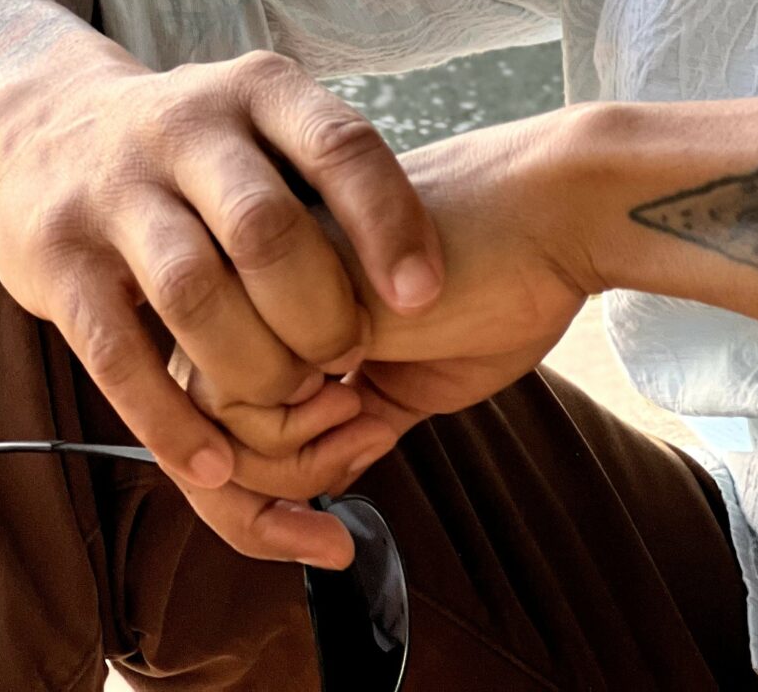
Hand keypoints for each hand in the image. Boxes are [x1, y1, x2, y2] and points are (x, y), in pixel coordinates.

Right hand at [0, 39, 444, 563]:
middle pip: (267, 229)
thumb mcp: (266, 123)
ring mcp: (113, 191)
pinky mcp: (57, 261)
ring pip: (193, 293)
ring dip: (253, 364)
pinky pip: (116, 352)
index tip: (425, 295)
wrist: (44, 123)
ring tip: (293, 397)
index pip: (339, 145)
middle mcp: (185, 127)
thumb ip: (328, 182)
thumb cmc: (200, 147)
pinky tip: (215, 459)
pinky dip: (170, 417)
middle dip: (319, 311)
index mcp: (258, 90)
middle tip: (348, 357)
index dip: (388, 223)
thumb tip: (425, 278)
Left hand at [172, 108, 595, 543]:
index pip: (223, 416)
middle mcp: (264, 278)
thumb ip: (341, 425)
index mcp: (289, 295)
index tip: (325, 541)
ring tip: (364, 431)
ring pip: (209, 420)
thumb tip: (279, 499)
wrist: (555, 216)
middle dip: (256, 508)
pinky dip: (295, 438)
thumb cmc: (501, 287)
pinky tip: (360, 407)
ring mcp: (264, 274)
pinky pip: (239, 398)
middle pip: (201, 426)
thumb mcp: (407, 383)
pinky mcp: (283, 280)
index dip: (254, 504)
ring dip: (288, 465)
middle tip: (330, 527)